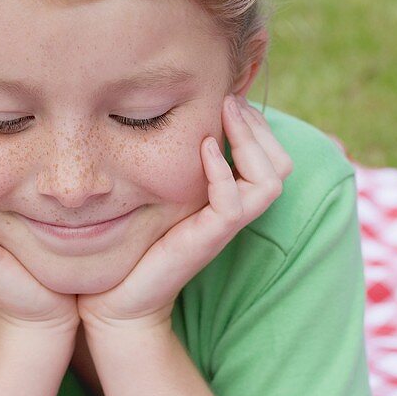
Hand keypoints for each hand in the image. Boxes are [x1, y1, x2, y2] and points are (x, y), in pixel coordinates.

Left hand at [77, 94, 292, 330]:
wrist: (115, 297)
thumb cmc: (132, 244)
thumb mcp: (157, 192)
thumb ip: (173, 163)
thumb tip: (172, 121)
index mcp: (228, 198)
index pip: (271, 156)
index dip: (257, 123)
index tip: (227, 98)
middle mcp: (234, 211)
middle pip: (281, 164)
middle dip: (259, 125)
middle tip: (230, 100)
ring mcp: (224, 227)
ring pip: (271, 180)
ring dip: (250, 140)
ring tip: (224, 115)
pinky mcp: (208, 239)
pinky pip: (234, 202)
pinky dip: (223, 171)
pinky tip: (203, 148)